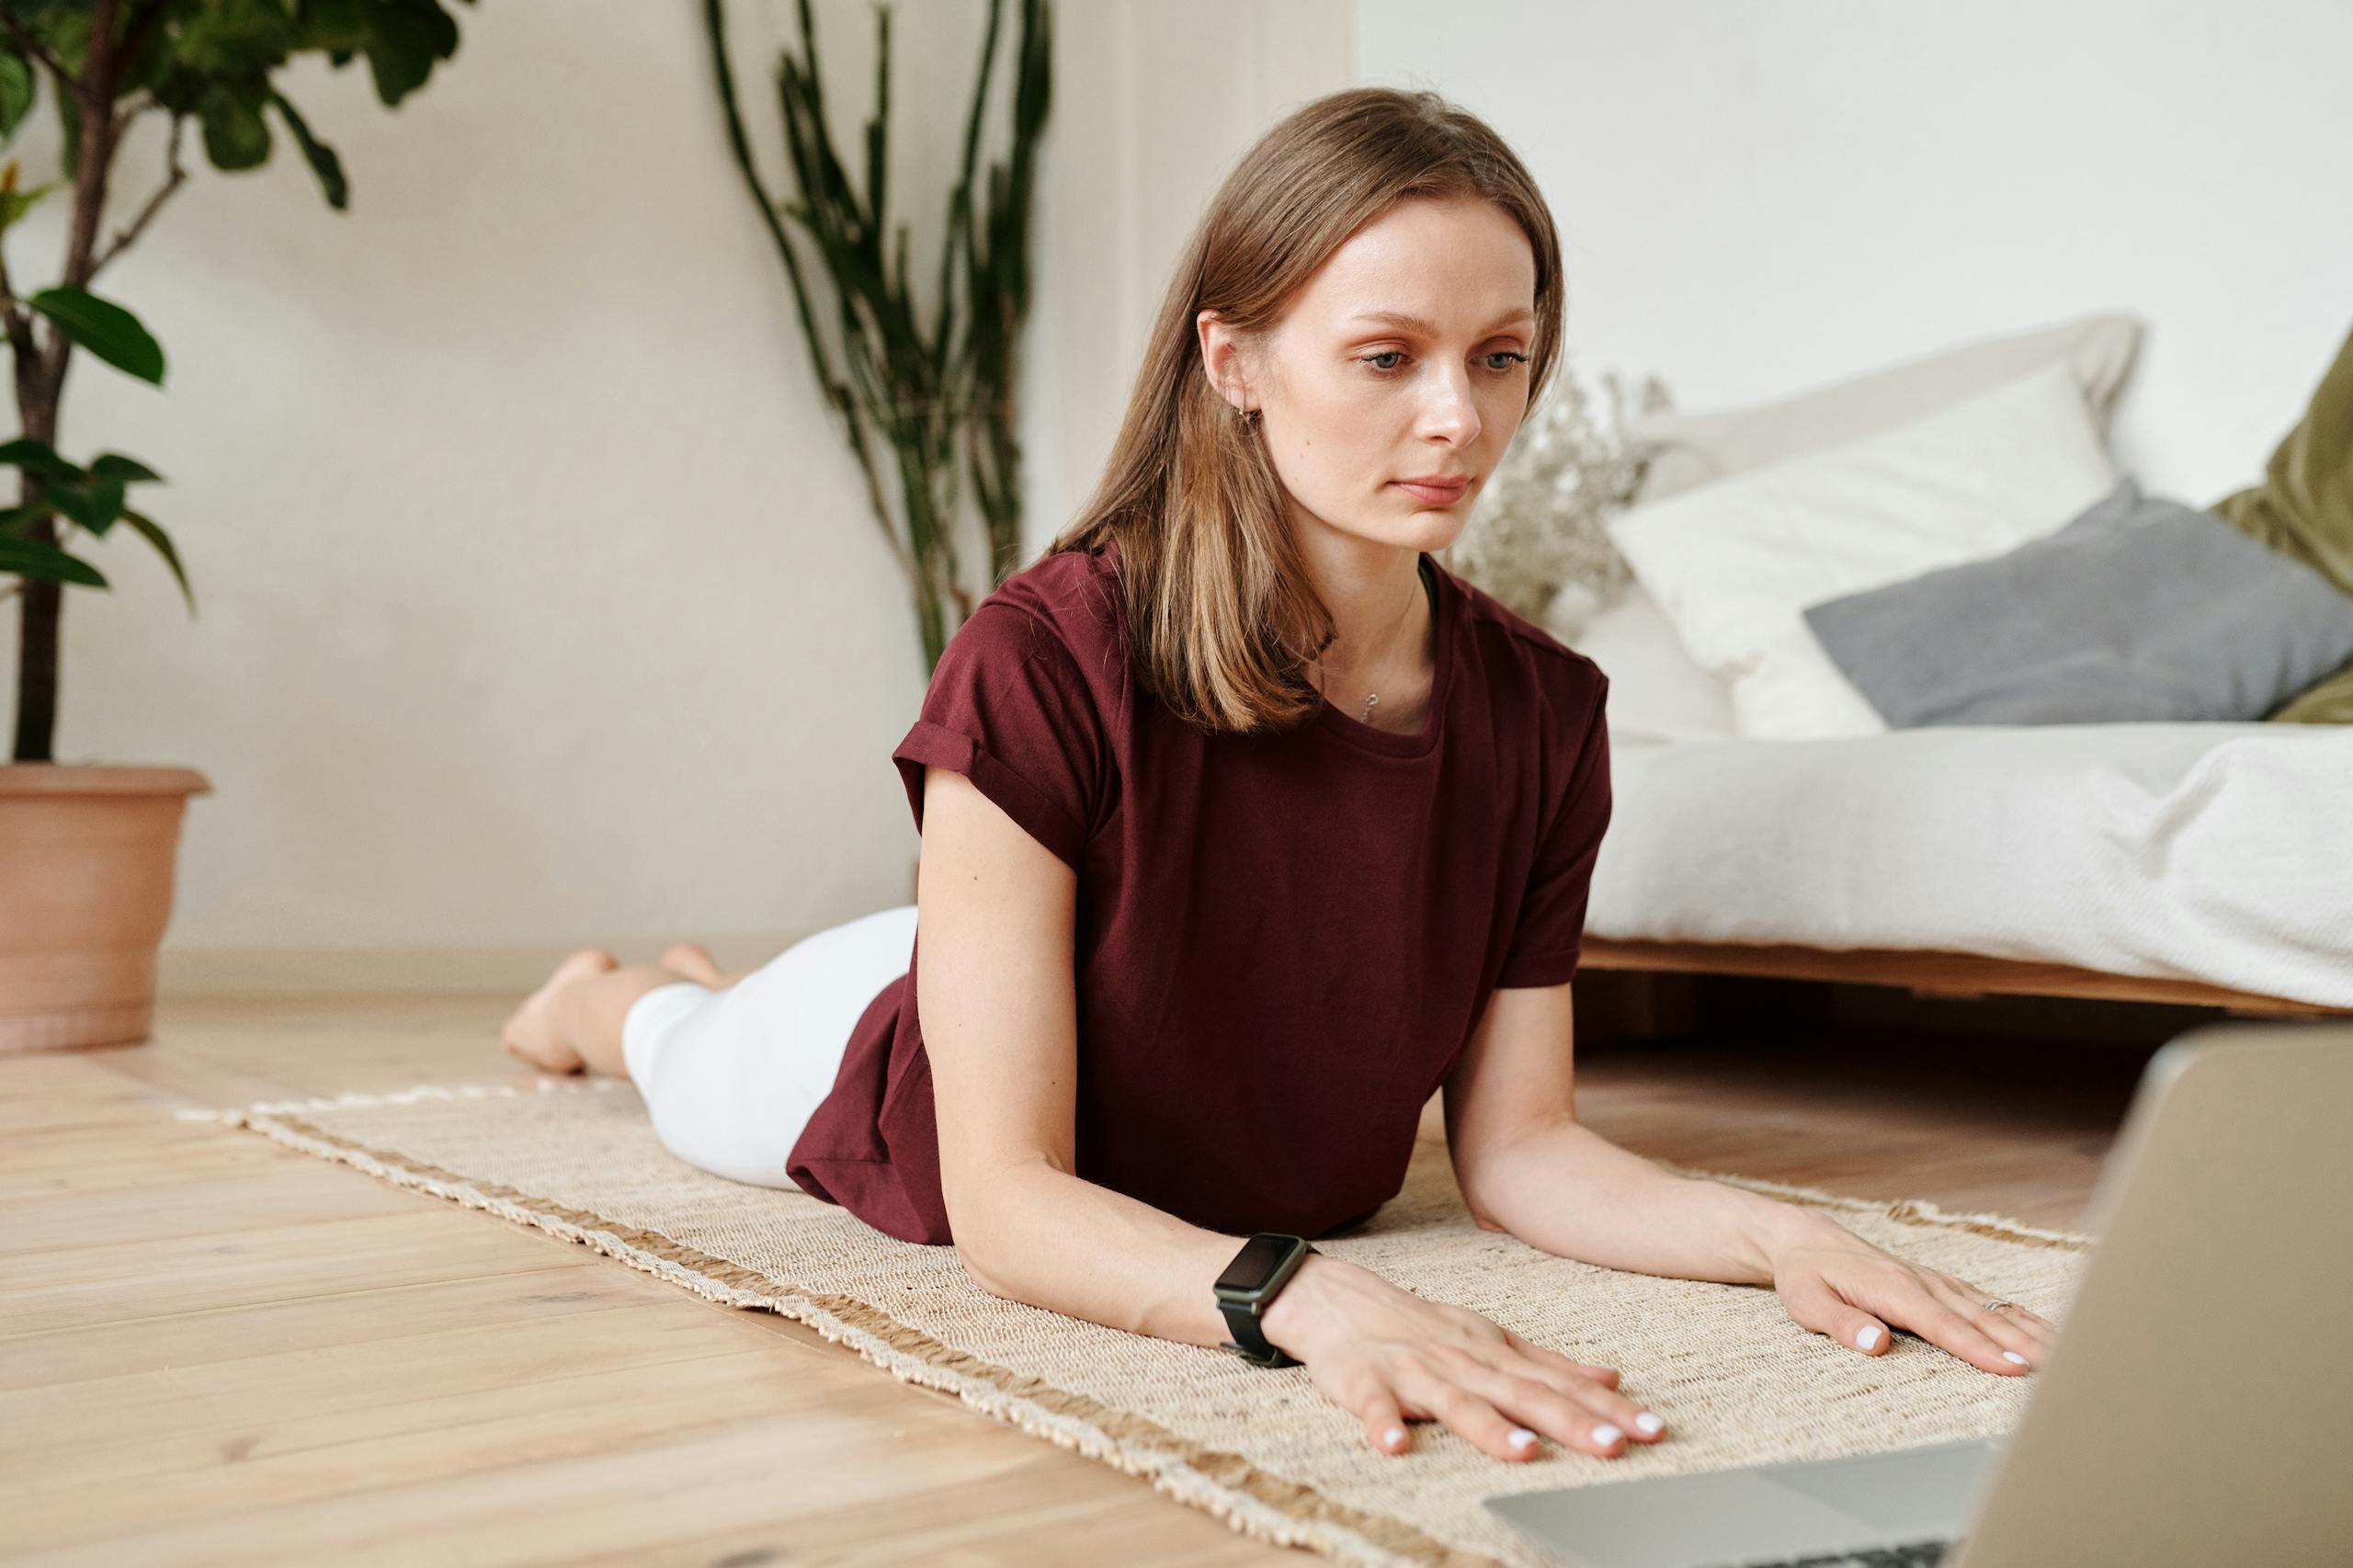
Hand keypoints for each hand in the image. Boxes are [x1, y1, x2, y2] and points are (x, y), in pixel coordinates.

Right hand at [1258, 1255, 1668, 1461]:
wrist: (1340, 1300)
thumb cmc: (1423, 1327)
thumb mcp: (1491, 1339)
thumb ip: (1549, 1363)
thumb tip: (1612, 1377)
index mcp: (1495, 1356)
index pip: (1561, 1385)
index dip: (1607, 1409)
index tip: (1653, 1428)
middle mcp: (1463, 1363)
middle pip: (1522, 1395)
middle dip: (1570, 1422)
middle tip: (1615, 1445)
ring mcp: (1414, 1372)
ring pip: (1456, 1402)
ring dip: (1488, 1427)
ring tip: (1523, 1451)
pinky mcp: (1365, 1382)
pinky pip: (1374, 1406)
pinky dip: (1383, 1424)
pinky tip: (1395, 1446)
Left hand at [1766, 1218, 2058, 1374]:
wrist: (1807, 1241)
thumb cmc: (1806, 1277)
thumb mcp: (1808, 1302)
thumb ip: (1841, 1324)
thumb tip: (1876, 1346)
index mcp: (1893, 1289)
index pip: (1943, 1325)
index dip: (1979, 1348)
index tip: (2014, 1368)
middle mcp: (1921, 1282)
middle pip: (1979, 1317)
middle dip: (2021, 1344)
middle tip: (2061, 1371)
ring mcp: (1934, 1281)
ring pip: (1989, 1307)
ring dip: (2028, 1330)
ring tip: (2068, 1355)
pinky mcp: (1939, 1283)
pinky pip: (1984, 1300)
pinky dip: (2016, 1315)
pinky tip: (2041, 1331)